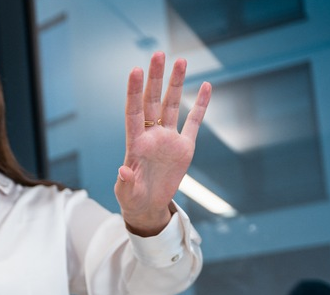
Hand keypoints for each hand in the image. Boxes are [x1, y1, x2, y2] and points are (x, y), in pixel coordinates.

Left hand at [115, 51, 211, 235]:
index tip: (135, 70)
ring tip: (181, 60)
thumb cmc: (132, 199)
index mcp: (135, 144)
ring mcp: (168, 139)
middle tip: (159, 54)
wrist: (148, 206)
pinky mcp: (184, 147)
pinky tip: (206, 86)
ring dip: (176, 84)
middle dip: (156, 78)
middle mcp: (151, 136)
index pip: (133, 112)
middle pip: (153, 101)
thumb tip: (122, 170)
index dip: (134, 92)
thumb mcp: (126, 194)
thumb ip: (124, 182)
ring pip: (172, 105)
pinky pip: (193, 122)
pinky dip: (200, 105)